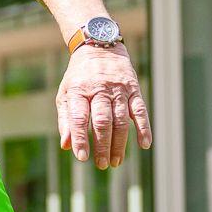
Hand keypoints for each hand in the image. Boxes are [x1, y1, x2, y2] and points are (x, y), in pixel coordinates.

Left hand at [55, 44, 150, 169]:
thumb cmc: (80, 77)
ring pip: (120, 119)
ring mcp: (118, 89)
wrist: (100, 47)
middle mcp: (99, 89)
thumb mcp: (66, 93)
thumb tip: (66, 146)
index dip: (80, 138)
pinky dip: (144, 128)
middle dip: (102, 145)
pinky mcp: (133, 89)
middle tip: (102, 164)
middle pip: (102, 121)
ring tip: (116, 161)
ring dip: (120, 143)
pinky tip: (144, 144)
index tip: (82, 158)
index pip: (79, 118)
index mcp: (79, 90)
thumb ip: (66, 119)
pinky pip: (140, 110)